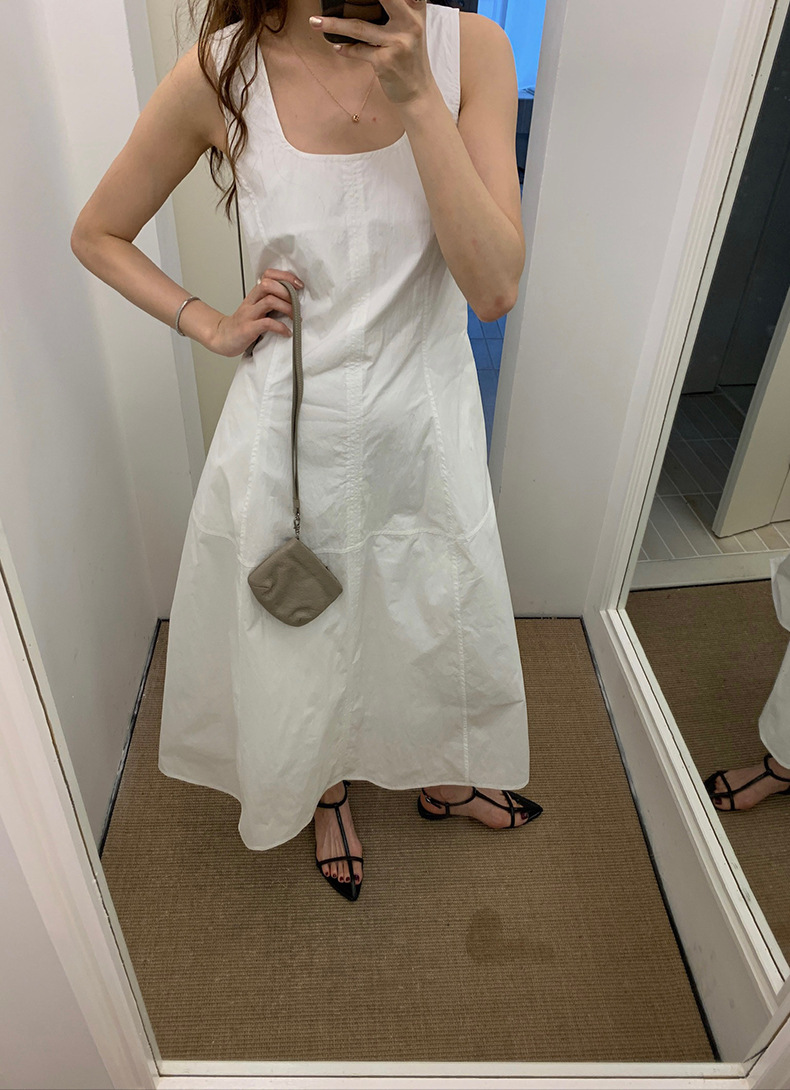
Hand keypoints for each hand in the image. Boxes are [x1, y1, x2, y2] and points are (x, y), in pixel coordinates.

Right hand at [210, 268, 302, 357]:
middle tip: (298, 304)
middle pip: (268, 284)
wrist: (222, 338)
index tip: (299, 285)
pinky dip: (281, 327)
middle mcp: (251, 302)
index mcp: (254, 295)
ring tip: (295, 318)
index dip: (285, 276)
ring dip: (287, 308)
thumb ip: (270, 303)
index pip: (268, 275)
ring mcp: (249, 314)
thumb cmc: (242, 325)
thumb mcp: (256, 309)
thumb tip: (294, 302)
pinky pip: (267, 323)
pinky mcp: (248, 329)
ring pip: (270, 301)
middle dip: (287, 292)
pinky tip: (287, 332)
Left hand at [309, 0, 432, 106]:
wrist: (418, 92)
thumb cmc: (409, 56)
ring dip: (333, 24)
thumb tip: (360, 2)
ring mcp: (398, 43)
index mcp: (416, 10)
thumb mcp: (410, 28)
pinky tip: (337, 47)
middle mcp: (410, 23)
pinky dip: (346, 49)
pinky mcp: (386, 62)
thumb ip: (398, 9)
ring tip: (314, 21)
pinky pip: (358, 51)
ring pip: (359, 27)